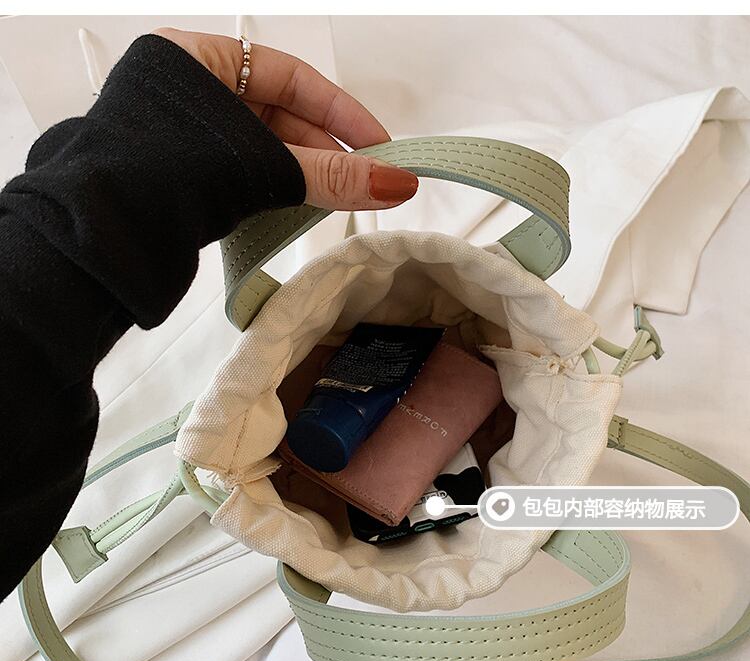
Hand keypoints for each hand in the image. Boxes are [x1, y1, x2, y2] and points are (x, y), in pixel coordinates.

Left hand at [153, 28, 418, 210]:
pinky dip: (274, 188)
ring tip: (339, 198)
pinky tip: (299, 206)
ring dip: (303, 173)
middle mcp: (188, 90)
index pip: (290, 76)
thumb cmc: (169, 175)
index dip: (341, 112)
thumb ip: (332, 175)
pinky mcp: (179, 173)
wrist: (103, 236)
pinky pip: (241, 171)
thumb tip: (398, 184)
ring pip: (261, 147)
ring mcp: (181, 134)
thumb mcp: (262, 166)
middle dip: (325, 150)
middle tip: (365, 181)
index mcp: (196, 58)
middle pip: (278, 114)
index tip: (379, 144)